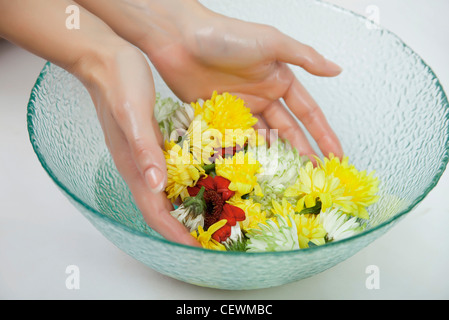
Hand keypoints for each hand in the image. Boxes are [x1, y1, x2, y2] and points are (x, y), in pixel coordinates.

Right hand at [76, 45, 200, 246]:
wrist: (106, 60)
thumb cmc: (119, 83)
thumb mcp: (133, 114)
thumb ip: (143, 150)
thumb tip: (155, 186)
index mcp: (134, 167)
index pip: (155, 212)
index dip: (175, 233)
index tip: (197, 248)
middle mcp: (140, 168)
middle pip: (162, 209)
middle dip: (184, 228)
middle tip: (211, 238)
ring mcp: (146, 157)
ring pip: (167, 194)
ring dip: (187, 208)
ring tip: (213, 217)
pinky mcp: (152, 145)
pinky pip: (172, 173)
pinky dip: (188, 184)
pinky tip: (205, 181)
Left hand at [142, 3, 343, 157]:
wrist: (179, 40)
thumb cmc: (225, 35)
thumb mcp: (271, 42)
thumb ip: (305, 57)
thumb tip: (336, 69)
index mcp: (278, 79)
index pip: (307, 113)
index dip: (323, 134)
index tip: (336, 155)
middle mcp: (262, 96)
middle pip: (287, 130)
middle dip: (303, 152)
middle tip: (314, 176)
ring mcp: (240, 108)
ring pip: (263, 138)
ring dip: (275, 157)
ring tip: (288, 179)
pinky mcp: (218, 116)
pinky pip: (236, 140)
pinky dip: (245, 153)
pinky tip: (255, 168)